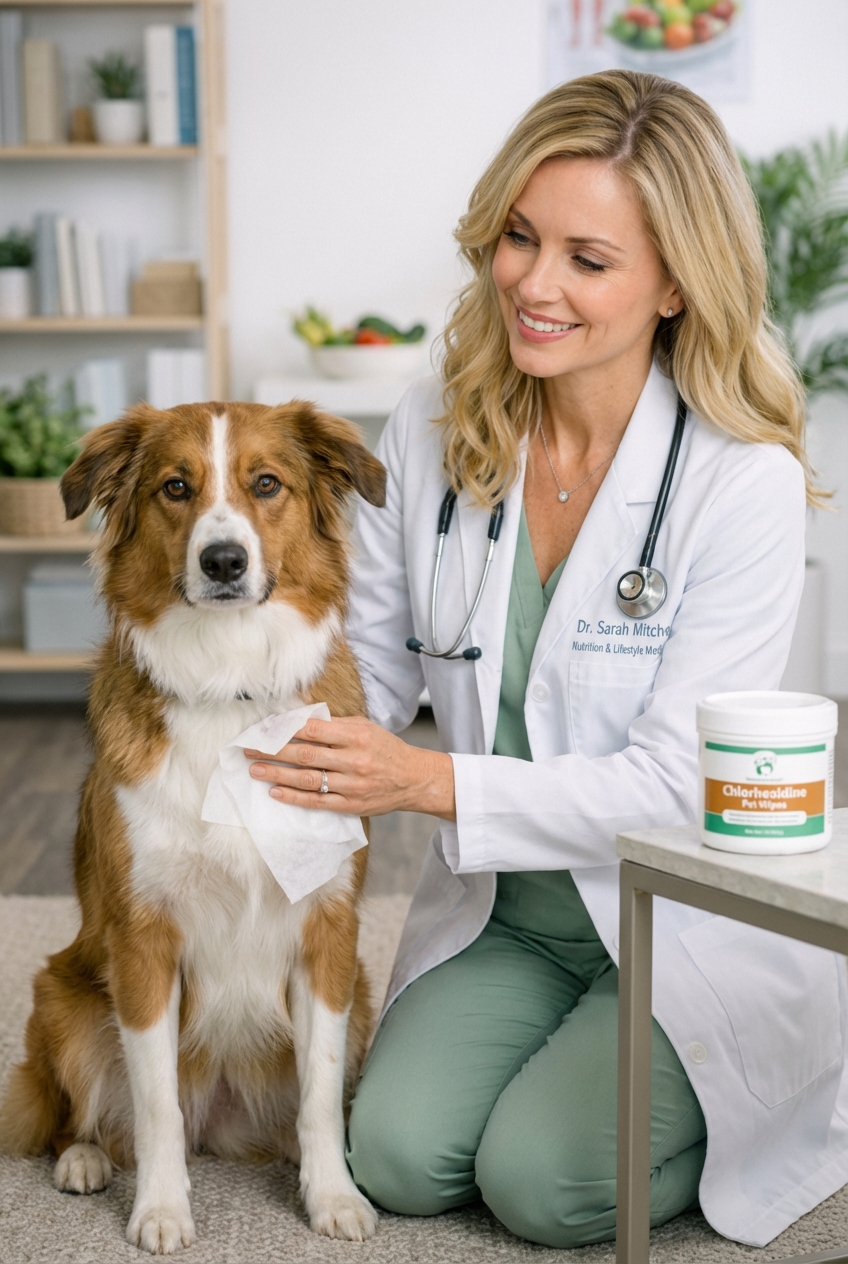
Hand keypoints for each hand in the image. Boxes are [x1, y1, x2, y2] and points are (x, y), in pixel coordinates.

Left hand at [245, 715, 455, 821]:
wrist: (414, 779)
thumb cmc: (386, 749)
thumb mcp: (365, 727)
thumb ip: (334, 725)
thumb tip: (299, 721)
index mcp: (356, 735)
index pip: (313, 730)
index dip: (285, 729)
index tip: (263, 728)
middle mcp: (353, 760)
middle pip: (305, 754)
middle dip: (273, 750)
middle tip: (248, 748)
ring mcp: (351, 785)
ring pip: (307, 779)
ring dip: (277, 774)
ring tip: (254, 769)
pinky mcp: (350, 805)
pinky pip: (316, 802)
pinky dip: (294, 798)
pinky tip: (275, 792)